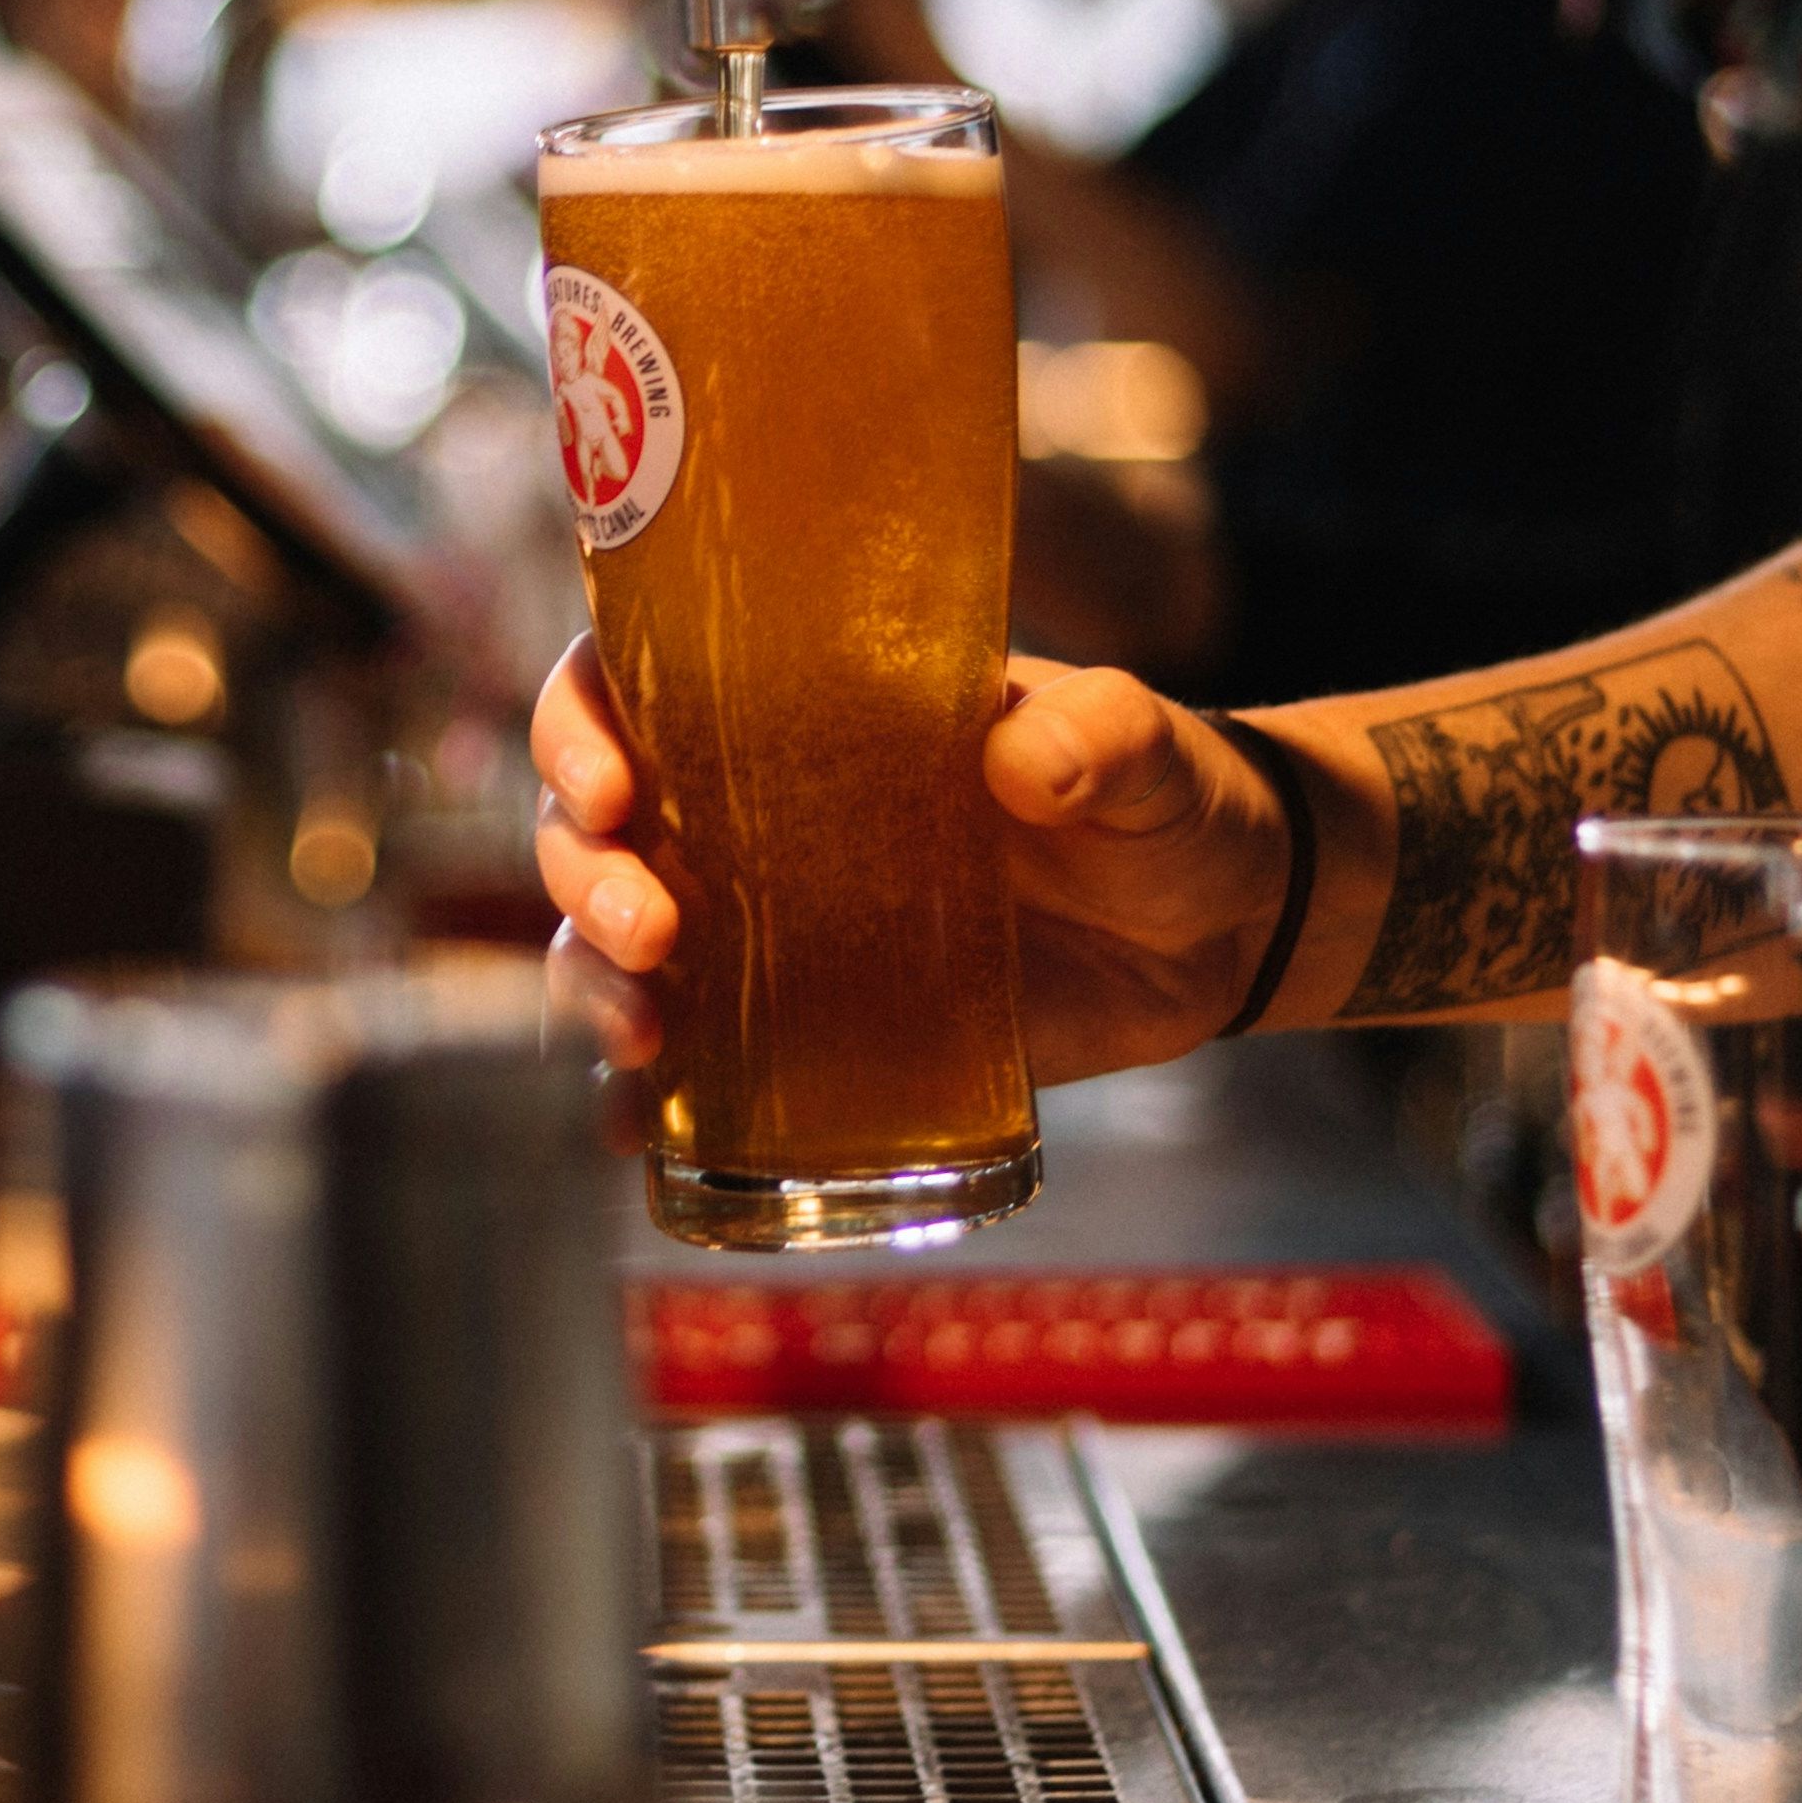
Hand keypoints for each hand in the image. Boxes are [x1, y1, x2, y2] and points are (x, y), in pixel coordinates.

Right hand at [530, 636, 1300, 1084]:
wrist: (1219, 927)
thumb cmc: (1168, 803)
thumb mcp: (1145, 749)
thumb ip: (1101, 737)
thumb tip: (1028, 763)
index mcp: (811, 703)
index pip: (641, 675)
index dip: (581, 718)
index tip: (610, 783)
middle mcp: (761, 804)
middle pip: (596, 819)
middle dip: (583, 872)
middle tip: (653, 930)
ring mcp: (772, 923)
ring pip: (611, 939)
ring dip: (592, 982)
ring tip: (647, 1036)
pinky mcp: (805, 1030)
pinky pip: (687, 1061)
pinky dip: (637, 1094)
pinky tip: (637, 1127)